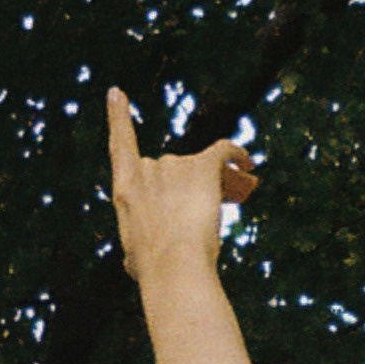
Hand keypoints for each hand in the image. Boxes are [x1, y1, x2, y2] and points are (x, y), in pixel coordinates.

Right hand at [107, 87, 257, 290]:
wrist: (174, 265)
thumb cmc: (153, 270)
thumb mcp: (134, 257)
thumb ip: (137, 244)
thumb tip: (135, 261)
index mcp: (125, 188)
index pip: (120, 143)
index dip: (117, 116)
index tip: (116, 93)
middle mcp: (148, 169)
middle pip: (172, 169)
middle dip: (188, 186)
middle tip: (209, 208)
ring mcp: (174, 165)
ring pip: (201, 168)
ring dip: (216, 180)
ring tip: (237, 198)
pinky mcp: (202, 166)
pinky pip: (224, 151)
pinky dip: (236, 154)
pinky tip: (247, 163)